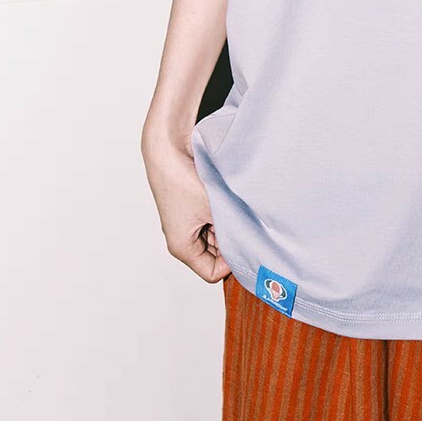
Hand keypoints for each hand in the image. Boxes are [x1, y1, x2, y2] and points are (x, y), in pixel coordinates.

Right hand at [142, 134, 231, 282]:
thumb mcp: (215, 209)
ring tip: (232, 207)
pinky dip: (222, 213)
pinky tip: (227, 198)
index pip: (212, 273)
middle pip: (214, 256)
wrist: (167, 147)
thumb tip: (254, 241)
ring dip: (227, 224)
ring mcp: (186, 224)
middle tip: (243, 223)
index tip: (244, 243)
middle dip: (230, 241)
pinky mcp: (190, 209)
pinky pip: (211, 220)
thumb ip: (233, 230)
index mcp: (181, 248)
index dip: (230, 262)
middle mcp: (182, 239)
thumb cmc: (182, 178)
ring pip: (215, 237)